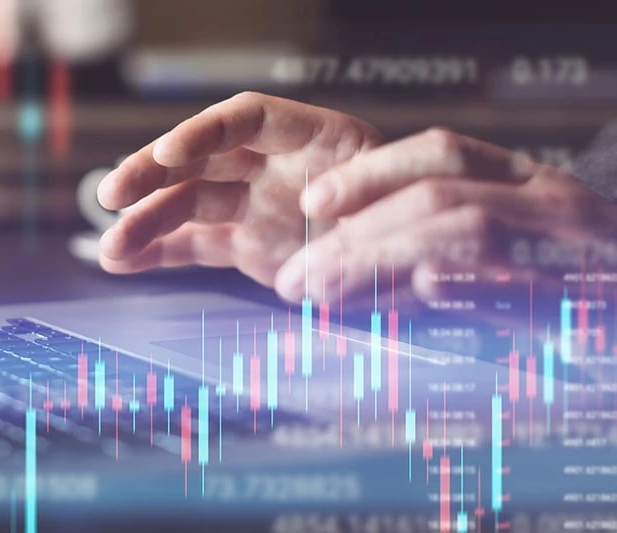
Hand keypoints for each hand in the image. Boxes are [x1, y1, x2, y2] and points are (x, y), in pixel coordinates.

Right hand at [96, 92, 381, 285]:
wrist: (413, 261)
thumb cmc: (409, 220)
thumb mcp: (398, 202)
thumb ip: (360, 205)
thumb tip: (319, 214)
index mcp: (313, 138)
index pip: (246, 117)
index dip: (204, 131)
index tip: (170, 153)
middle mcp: (273, 165)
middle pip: (201, 158)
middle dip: (152, 173)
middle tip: (112, 193)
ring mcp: (254, 204)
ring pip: (187, 204)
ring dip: (145, 223)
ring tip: (111, 248)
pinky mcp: (243, 244)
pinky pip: (193, 243)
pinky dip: (159, 252)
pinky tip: (124, 260)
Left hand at [274, 127, 616, 318]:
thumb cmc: (578, 292)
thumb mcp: (522, 250)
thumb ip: (449, 245)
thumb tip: (357, 264)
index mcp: (530, 184)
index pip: (443, 153)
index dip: (370, 172)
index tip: (316, 201)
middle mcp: (548, 204)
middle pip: (433, 195)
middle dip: (350, 234)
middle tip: (292, 276)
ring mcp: (564, 251)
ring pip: (452, 231)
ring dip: (370, 262)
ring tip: (315, 294)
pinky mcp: (570, 304)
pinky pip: (490, 289)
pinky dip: (427, 294)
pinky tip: (378, 313)